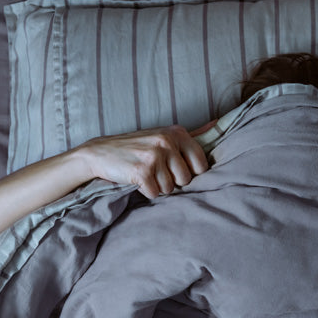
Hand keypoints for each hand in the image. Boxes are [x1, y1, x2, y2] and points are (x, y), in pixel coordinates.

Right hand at [78, 120, 217, 198]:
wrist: (100, 153)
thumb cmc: (137, 147)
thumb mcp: (165, 135)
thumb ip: (193, 133)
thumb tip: (218, 123)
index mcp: (177, 133)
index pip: (201, 165)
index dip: (189, 172)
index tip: (174, 168)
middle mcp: (167, 141)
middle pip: (186, 179)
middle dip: (172, 181)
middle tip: (155, 170)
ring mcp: (154, 156)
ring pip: (170, 188)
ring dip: (158, 187)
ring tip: (145, 173)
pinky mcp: (141, 172)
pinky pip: (155, 194)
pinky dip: (146, 191)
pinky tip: (137, 180)